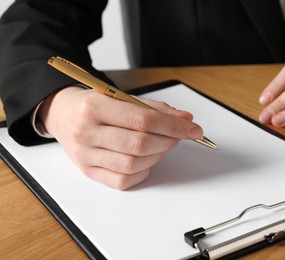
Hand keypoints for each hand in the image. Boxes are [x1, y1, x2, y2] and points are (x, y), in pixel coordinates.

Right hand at [38, 86, 202, 189]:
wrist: (63, 115)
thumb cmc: (94, 105)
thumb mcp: (121, 97)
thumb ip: (154, 108)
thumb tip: (185, 120)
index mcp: (95, 107)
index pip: (143, 120)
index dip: (173, 126)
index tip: (193, 129)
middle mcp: (87, 132)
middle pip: (140, 144)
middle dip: (169, 141)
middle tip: (180, 136)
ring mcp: (86, 155)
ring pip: (133, 164)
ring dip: (157, 155)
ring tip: (161, 145)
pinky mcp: (88, 172)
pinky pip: (122, 181)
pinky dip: (142, 172)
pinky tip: (146, 160)